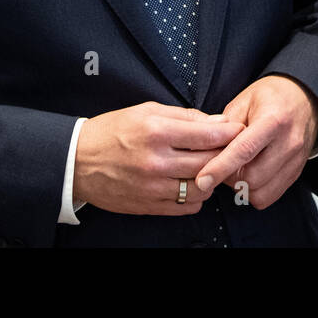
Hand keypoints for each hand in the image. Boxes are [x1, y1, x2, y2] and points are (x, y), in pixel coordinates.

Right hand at [73, 101, 243, 215]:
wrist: (76, 161)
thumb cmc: (113, 131)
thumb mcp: (147, 111)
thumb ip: (185, 117)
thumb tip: (218, 122)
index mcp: (156, 132)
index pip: (207, 135)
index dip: (230, 133)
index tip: (241, 130)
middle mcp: (156, 161)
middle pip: (208, 162)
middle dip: (226, 154)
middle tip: (233, 148)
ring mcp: (152, 187)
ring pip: (201, 187)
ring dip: (213, 178)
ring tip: (213, 167)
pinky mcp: (148, 206)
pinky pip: (186, 207)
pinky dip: (198, 197)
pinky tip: (195, 184)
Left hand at [194, 76, 317, 210]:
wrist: (305, 98)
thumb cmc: (272, 97)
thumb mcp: (244, 100)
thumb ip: (224, 126)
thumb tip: (206, 151)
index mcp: (274, 119)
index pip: (244, 150)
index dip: (220, 167)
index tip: (201, 180)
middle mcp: (288, 142)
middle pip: (252, 177)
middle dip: (229, 177)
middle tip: (221, 164)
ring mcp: (295, 160)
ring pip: (260, 192)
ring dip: (241, 187)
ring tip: (237, 168)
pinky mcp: (296, 173)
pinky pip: (269, 196)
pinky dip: (254, 192)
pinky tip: (250, 175)